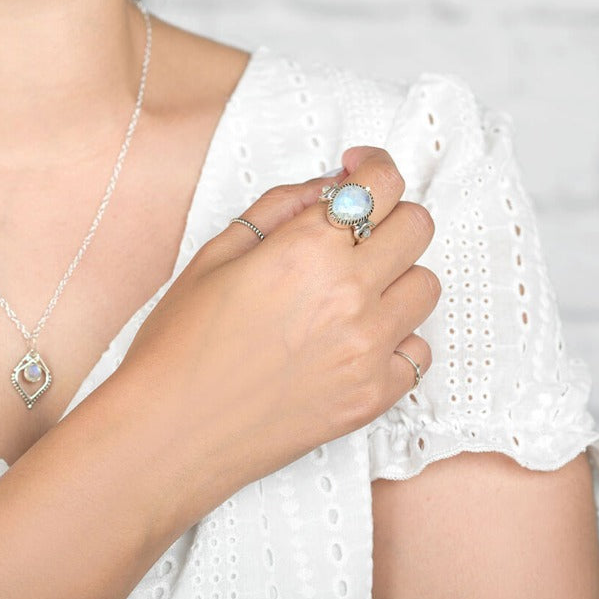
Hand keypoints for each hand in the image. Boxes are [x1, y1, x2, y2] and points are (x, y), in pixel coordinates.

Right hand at [115, 146, 440, 520]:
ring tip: (355, 289)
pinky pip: (419, 350)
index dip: (375, 166)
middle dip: (389, 215)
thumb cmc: (180, 343)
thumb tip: (329, 186)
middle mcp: (349, 294)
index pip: (382, 183)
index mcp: (306, 250)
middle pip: (417, 226)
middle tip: (357, 229)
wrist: (172, 432)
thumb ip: (280, 207)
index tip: (361, 170)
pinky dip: (397, 337)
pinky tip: (357, 339)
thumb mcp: (217, 253)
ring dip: (397, 275)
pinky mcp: (373, 397)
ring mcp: (367, 349)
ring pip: (427, 285)